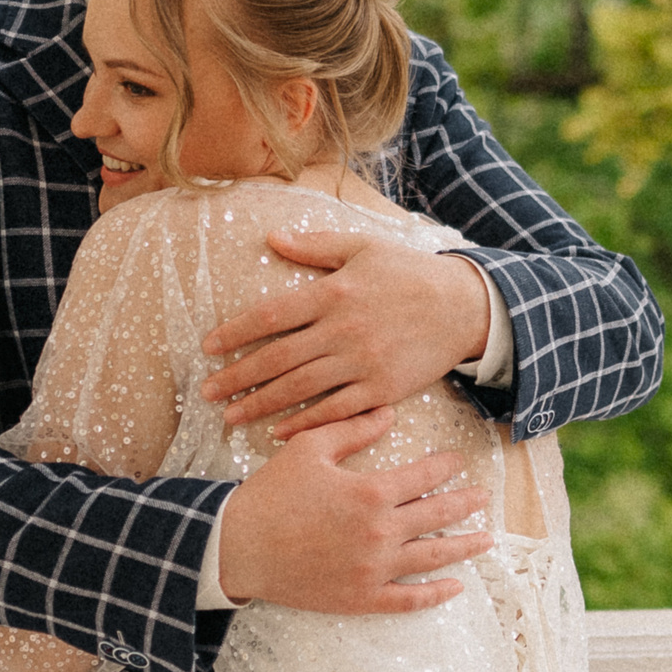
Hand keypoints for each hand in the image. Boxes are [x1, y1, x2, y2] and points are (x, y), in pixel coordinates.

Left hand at [201, 231, 492, 438]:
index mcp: (334, 293)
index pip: (271, 316)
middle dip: (237, 378)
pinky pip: (336, 410)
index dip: (235, 333)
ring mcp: (362, 363)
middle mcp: (343, 330)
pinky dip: (305, 423)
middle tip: (207, 392)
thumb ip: (315, 246)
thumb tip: (272, 239)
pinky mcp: (382, 389)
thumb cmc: (411, 273)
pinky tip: (280, 432)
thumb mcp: (364, 247)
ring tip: (231, 416)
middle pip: (277, 359)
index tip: (209, 347)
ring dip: (261, 405)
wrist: (464, 306)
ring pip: (300, 388)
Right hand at [214, 407, 493, 612]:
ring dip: (465, 547)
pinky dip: (436, 595)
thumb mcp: (309, 448)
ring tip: (486, 539)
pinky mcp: (361, 598)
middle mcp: (380, 532)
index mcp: (370, 492)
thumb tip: (389, 412)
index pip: (424, 476)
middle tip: (483, 497)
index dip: (446, 466)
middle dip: (465, 504)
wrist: (236, 548)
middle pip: (438, 515)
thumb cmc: (270, 494)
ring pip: (433, 558)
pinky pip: (409, 600)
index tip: (457, 461)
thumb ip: (352, 428)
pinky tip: (456, 586)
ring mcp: (373, 569)